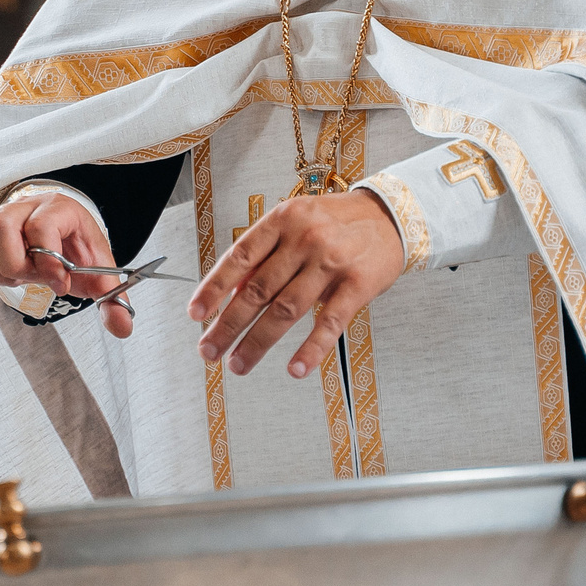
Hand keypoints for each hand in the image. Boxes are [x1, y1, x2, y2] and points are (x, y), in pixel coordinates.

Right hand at [0, 192, 132, 338]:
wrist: (66, 234)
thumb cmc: (79, 248)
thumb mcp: (100, 268)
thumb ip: (112, 297)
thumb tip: (122, 327)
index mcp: (58, 209)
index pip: (42, 227)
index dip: (48, 260)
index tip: (60, 285)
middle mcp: (25, 207)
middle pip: (1, 225)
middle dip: (16, 263)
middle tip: (34, 279)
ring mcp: (1, 219)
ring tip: (18, 280)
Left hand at [189, 190, 403, 379]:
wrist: (390, 216)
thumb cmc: (335, 222)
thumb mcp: (295, 222)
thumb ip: (265, 254)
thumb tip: (230, 291)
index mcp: (283, 220)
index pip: (239, 257)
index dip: (214, 288)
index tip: (195, 314)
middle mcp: (304, 239)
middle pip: (258, 290)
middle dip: (228, 325)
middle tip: (209, 351)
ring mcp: (331, 262)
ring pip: (286, 310)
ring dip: (258, 342)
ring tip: (239, 364)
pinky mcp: (357, 285)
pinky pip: (329, 323)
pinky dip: (310, 349)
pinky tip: (294, 369)